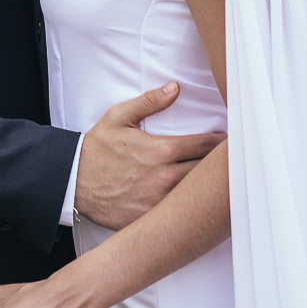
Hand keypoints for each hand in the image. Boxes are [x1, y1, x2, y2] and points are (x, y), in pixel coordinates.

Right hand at [74, 81, 225, 229]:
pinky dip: (190, 209)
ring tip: (219, 183)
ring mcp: (160, 202)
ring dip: (208, 188)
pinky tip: (195, 205)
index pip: (205, 146)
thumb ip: (149, 101)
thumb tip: (175, 88)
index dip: (221, 144)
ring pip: (197, 195)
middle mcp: (165, 178)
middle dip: (220, 167)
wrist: (75, 182)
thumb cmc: (97, 148)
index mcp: (161, 150)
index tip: (228, 142)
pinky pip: (180, 216)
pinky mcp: (153, 219)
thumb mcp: (118, 117)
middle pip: (207, 173)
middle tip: (231, 162)